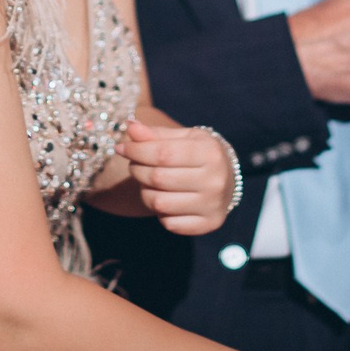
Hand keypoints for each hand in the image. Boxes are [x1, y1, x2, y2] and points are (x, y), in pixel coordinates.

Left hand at [118, 120, 234, 236]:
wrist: (228, 180)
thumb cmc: (199, 154)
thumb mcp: (183, 137)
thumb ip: (156, 134)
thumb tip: (130, 127)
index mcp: (210, 152)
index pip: (162, 153)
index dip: (136, 150)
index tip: (121, 148)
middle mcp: (215, 180)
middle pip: (158, 178)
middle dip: (137, 170)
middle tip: (134, 165)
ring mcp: (213, 205)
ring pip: (159, 203)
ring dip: (144, 192)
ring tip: (147, 183)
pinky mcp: (209, 224)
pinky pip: (169, 223)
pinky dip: (160, 213)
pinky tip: (164, 199)